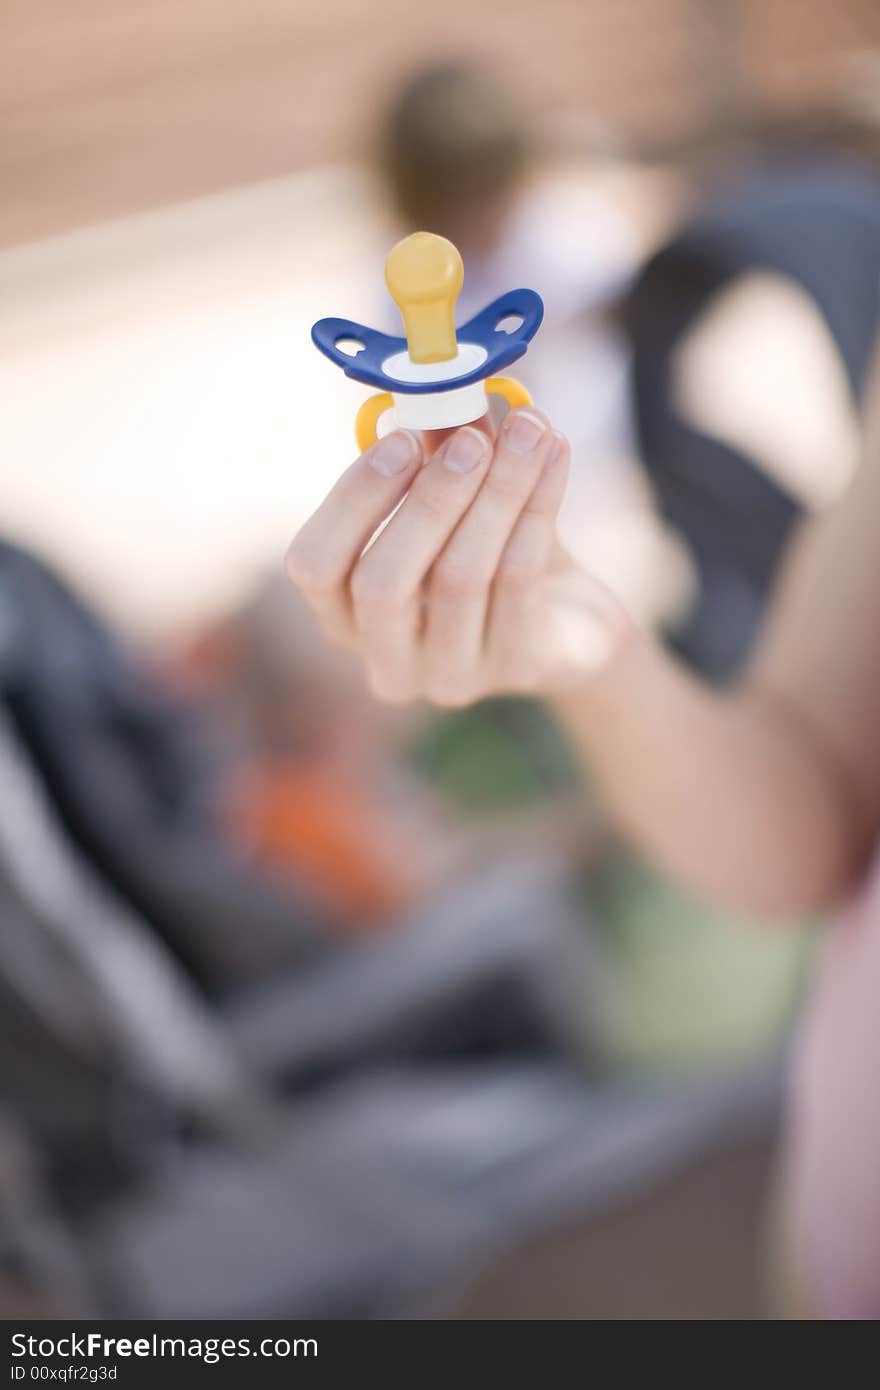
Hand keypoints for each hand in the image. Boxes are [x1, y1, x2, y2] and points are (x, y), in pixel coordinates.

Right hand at [286, 408, 632, 705]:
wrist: (571, 623)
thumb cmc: (493, 551)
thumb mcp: (460, 499)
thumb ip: (438, 450)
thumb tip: (436, 385)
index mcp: (347, 615)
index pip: (315, 568)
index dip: (351, 502)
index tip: (400, 438)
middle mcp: (388, 659)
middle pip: (383, 585)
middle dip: (428, 501)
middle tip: (471, 439)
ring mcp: (450, 676)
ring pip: (461, 578)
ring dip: (498, 492)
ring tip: (530, 428)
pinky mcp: (516, 670)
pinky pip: (519, 584)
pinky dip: (538, 510)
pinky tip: (556, 458)